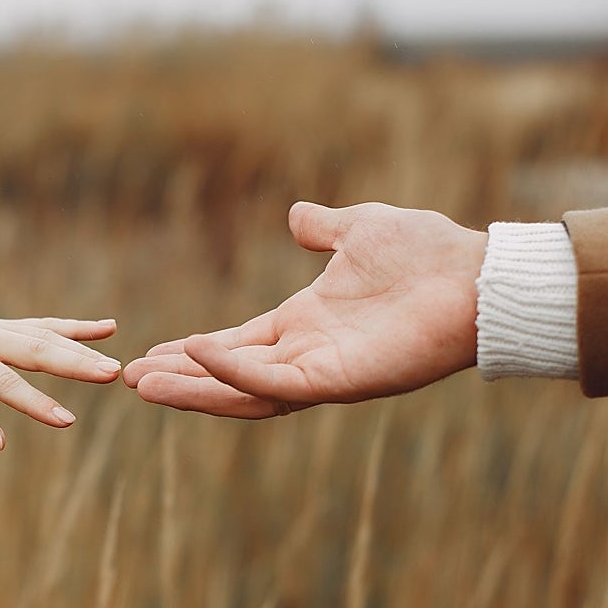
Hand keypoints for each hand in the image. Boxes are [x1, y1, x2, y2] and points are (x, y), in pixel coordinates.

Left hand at [0, 312, 119, 449]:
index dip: (34, 403)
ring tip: (114, 367)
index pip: (1, 382)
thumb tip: (0, 442)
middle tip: (111, 375)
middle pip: (34, 348)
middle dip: (74, 363)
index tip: (66, 423)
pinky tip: (108, 328)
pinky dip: (75, 327)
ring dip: (81, 349)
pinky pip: (44, 325)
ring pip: (44, 336)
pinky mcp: (3, 326)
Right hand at [123, 201, 487, 417]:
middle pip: (229, 376)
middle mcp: (306, 353)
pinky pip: (275, 383)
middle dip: (180, 379)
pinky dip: (234, 373)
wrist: (477, 274)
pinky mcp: (339, 379)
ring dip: (193, 389)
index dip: (194, 353)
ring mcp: (321, 371)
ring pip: (243, 391)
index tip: (151, 353)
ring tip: (143, 384)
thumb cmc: (427, 252)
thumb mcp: (360, 228)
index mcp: (305, 324)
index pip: (237, 346)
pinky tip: (196, 353)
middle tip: (130, 379)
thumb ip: (324, 228)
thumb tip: (297, 216)